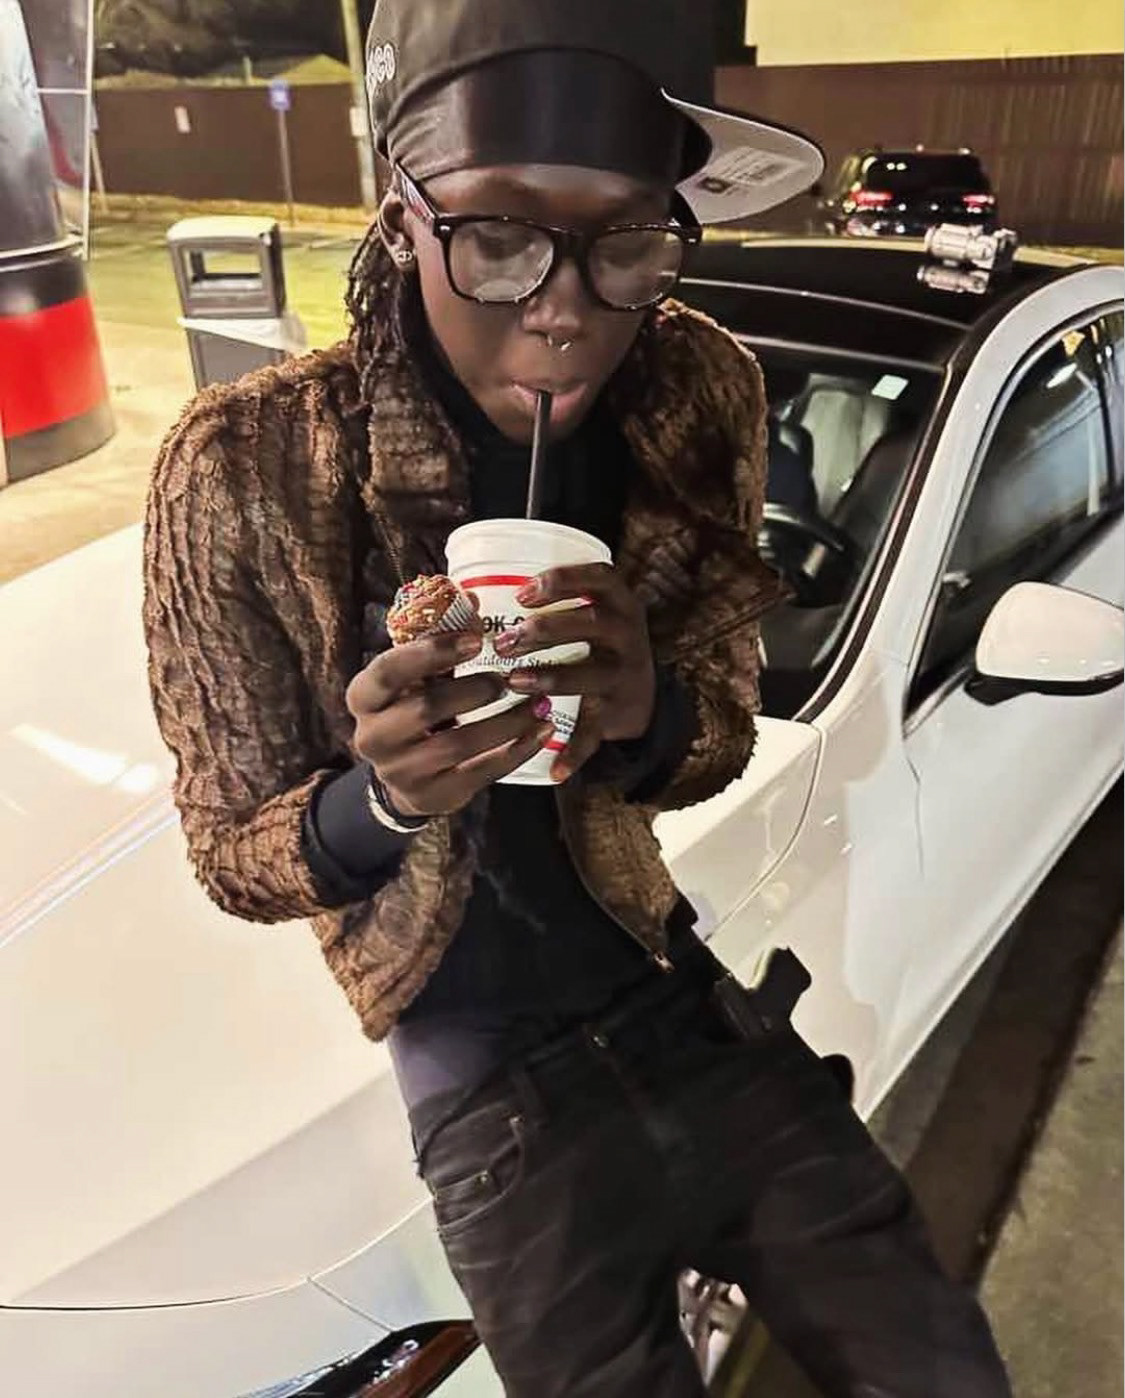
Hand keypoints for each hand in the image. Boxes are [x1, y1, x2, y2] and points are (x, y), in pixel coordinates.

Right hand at [345, 630, 555, 817]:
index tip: (476, 639)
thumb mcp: (414, 677)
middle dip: (475, 689)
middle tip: (508, 678)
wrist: (403, 777)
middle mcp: (374, 737)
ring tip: (538, 702)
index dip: (432, 653)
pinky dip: (516, 750)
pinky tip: (541, 731)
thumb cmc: (413, 709)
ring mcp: (401, 771)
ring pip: (459, 744)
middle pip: (426, 709)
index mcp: (364, 697)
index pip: (389, 671)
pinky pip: (481, 772)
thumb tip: (473, 597)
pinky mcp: (434, 796)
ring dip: (506, 721)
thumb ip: (437, 640)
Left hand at [496, 564, 655, 781]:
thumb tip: (463, 592)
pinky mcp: (617, 711)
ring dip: (552, 677)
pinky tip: (552, 769)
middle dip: (545, 630)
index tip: (523, 592)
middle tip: (504, 642)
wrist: (641, 694)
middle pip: (591, 623)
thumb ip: (548, 603)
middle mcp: (626, 635)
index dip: (563, 581)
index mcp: (617, 602)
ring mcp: (624, 674)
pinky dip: (574, 752)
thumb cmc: (591, 643)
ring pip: (591, 675)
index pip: (599, 577)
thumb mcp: (588, 614)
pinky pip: (595, 731)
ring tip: (514, 681)